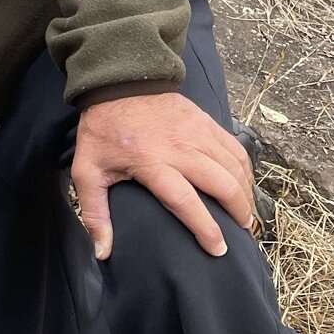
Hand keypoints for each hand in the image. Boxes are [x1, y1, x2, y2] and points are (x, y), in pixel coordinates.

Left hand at [72, 92, 255, 260]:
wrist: (118, 80)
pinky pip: (236, 148)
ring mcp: (198, 132)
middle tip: (242, 232)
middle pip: (222, 184)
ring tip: (246, 214)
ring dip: (246, 193)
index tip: (219, 250)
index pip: (186, 201)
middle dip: (239, 213)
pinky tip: (244, 184)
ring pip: (235, 167)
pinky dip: (245, 169)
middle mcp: (181, 148)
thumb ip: (95, 212)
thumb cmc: (103, 129)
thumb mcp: (87, 170)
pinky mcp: (207, 121)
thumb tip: (103, 252)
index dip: (206, 228)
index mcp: (152, 162)